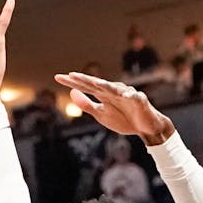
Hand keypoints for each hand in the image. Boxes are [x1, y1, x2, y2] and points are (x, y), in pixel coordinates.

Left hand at [54, 72, 173, 145]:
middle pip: (97, 84)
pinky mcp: (139, 100)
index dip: (72, 83)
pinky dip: (130, 95)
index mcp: (103, 94)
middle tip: (71, 75)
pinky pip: (134, 97)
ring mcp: (126, 94)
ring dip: (105, 85)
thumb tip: (71, 93)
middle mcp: (113, 91)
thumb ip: (87, 104)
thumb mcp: (101, 114)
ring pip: (114, 88)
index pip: (85, 86)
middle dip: (85, 80)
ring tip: (95, 83)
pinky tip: (124, 95)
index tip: (57, 78)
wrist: (145, 127)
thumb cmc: (123, 119)